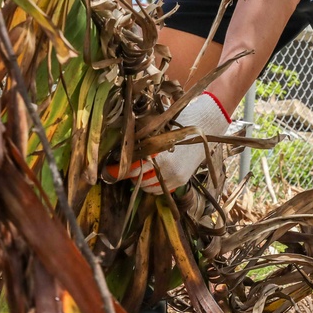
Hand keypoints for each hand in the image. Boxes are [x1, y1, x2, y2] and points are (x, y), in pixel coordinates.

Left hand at [107, 91, 231, 193]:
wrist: (204, 126)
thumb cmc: (177, 123)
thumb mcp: (156, 128)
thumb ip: (139, 140)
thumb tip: (119, 149)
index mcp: (157, 152)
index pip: (132, 166)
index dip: (118, 170)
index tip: (108, 171)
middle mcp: (166, 167)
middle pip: (138, 178)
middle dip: (129, 174)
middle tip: (123, 168)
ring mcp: (175, 176)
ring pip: (149, 187)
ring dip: (141, 181)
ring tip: (138, 171)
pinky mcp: (181, 180)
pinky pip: (161, 190)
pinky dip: (153, 185)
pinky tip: (152, 176)